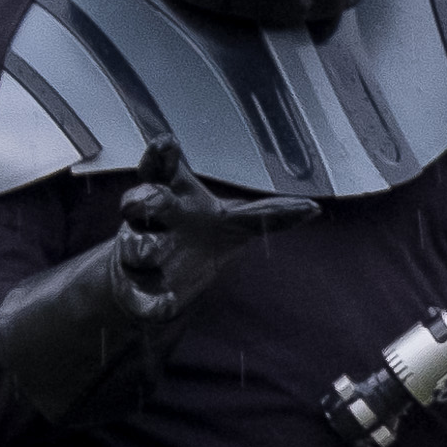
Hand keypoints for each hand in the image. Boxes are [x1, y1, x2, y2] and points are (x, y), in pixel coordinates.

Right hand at [118, 136, 317, 318]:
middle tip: (158, 198)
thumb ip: (268, 215)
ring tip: (152, 249)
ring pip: (133, 246)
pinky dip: (151, 301)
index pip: (160, 168)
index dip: (160, 154)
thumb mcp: (234, 223)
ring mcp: (137, 254)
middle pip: (138, 201)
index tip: (167, 142)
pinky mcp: (136, 291)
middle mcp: (147, 222)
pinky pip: (138, 296)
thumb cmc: (196, 234)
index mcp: (171, 195)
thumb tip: (313, 209)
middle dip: (145, 198)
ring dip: (141, 246)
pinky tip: (166, 304)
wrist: (164, 276)